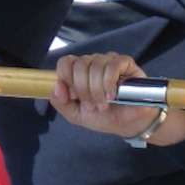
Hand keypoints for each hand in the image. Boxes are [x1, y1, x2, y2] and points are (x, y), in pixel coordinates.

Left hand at [50, 54, 184, 144]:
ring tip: (104, 104)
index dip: (67, 79)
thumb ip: (61, 102)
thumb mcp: (76, 115)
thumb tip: (56, 85)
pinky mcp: (125, 63)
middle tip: (92, 106)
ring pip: (95, 66)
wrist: (128, 123)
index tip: (74, 97)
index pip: (65, 63)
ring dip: (98, 90)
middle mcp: (92, 63)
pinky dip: (110, 83)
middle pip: (79, 65)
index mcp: (78, 72)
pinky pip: (112, 66)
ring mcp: (108, 61)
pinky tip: (113, 95)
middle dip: (84, 90)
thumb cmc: (103, 117)